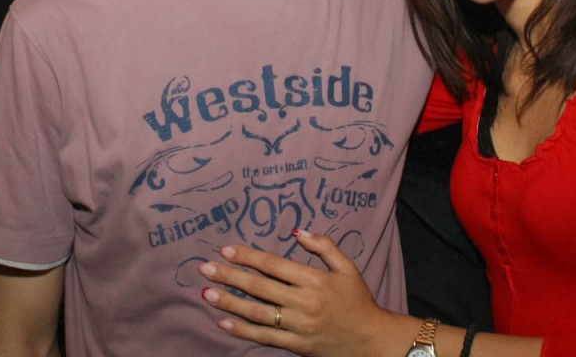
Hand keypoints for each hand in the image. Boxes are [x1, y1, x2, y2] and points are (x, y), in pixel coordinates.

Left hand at [198, 229, 407, 356]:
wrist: (371, 340)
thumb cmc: (358, 300)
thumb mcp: (348, 268)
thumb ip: (324, 246)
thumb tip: (298, 230)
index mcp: (314, 279)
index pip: (273, 264)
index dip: (248, 256)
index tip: (226, 249)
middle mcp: (303, 302)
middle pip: (259, 287)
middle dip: (229, 276)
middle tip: (205, 268)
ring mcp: (298, 325)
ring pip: (256, 312)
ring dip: (229, 302)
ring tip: (207, 292)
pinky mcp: (295, 345)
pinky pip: (263, 336)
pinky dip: (241, 330)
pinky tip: (223, 322)